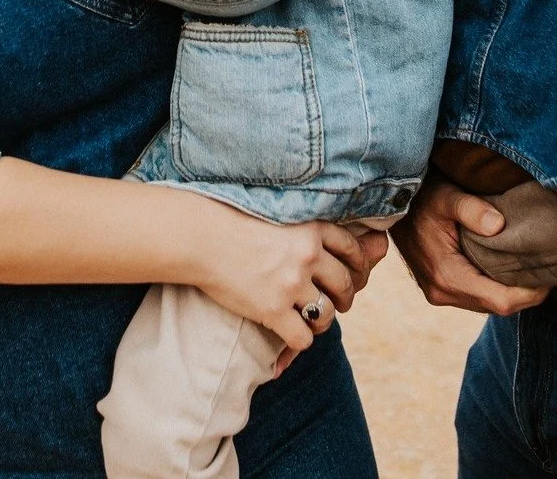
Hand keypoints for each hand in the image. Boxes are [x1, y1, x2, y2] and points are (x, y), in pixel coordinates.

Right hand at [193, 203, 386, 358]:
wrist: (200, 238)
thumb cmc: (232, 221)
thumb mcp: (277, 214)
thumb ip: (304, 227)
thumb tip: (329, 238)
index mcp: (310, 227)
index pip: (352, 249)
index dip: (357, 265)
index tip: (351, 275)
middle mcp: (307, 255)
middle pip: (345, 284)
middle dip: (345, 297)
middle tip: (338, 303)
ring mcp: (290, 284)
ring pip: (327, 314)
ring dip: (323, 321)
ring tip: (313, 320)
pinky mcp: (273, 310)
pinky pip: (303, 338)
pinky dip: (300, 341)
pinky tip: (290, 335)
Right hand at [391, 175, 548, 315]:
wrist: (388, 203)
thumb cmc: (419, 196)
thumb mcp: (445, 195)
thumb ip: (471, 209)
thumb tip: (499, 225)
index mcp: (447, 276)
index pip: (501, 301)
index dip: (531, 294)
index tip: (550, 276)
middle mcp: (442, 292)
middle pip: (497, 307)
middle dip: (525, 293)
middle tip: (548, 271)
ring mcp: (439, 292)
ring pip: (488, 304)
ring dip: (510, 291)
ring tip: (532, 269)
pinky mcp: (440, 286)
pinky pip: (476, 296)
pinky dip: (495, 286)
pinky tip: (507, 268)